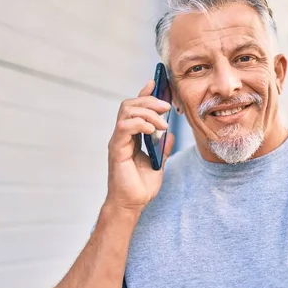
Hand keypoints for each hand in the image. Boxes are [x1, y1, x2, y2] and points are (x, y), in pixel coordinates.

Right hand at [105, 80, 174, 214]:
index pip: (135, 108)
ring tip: (163, 123)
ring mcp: (118, 141)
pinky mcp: (117, 150)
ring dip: (147, 112)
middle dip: (149, 100)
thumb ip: (163, 147)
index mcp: (131, 136)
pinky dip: (140, 124)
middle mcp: (122, 136)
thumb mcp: (159, 163)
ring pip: (126, 112)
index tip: (156, 82)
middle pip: (129, 104)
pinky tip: (153, 131)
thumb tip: (171, 133)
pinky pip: (124, 127)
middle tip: (167, 107)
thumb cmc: (141, 187)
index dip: (144, 93)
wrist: (132, 205)